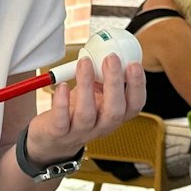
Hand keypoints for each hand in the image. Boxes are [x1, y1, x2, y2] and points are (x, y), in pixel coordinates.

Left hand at [25, 53, 145, 163]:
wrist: (53, 139)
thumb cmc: (76, 111)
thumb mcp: (95, 95)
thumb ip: (103, 78)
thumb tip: (110, 51)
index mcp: (114, 115)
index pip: (135, 105)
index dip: (138, 86)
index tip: (134, 64)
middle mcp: (101, 126)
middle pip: (115, 111)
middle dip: (115, 83)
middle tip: (111, 58)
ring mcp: (80, 132)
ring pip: (87, 114)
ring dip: (87, 86)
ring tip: (84, 63)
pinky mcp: (59, 133)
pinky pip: (61, 120)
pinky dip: (62, 103)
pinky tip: (62, 86)